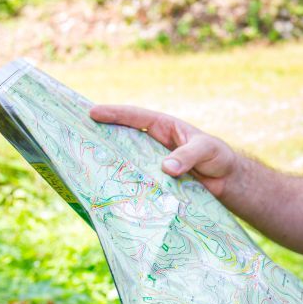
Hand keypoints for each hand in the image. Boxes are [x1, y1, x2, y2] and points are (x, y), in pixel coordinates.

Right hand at [90, 105, 237, 196]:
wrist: (227, 182)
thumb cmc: (219, 157)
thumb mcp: (206, 150)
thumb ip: (187, 156)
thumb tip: (165, 168)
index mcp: (164, 127)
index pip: (136, 117)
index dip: (115, 114)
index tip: (93, 112)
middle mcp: (154, 144)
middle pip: (123, 137)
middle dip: (101, 136)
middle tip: (75, 136)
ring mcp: (152, 163)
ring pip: (126, 161)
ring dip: (109, 163)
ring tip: (85, 165)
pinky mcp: (154, 182)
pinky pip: (136, 181)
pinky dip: (123, 185)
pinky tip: (109, 191)